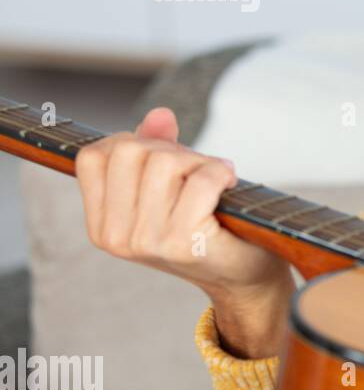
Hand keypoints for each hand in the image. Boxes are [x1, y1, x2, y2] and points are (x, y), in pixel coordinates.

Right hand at [75, 106, 294, 353]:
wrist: (244, 275)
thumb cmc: (208, 229)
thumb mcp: (171, 187)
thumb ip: (156, 148)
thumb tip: (160, 114)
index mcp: (101, 225)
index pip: (93, 157)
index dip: (132, 142)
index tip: (164, 158)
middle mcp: (115, 237)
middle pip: (129, 151)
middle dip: (169, 149)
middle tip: (197, 168)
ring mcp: (146, 241)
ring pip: (164, 161)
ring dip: (198, 161)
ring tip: (214, 179)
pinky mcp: (182, 242)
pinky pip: (200, 180)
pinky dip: (219, 174)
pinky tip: (228, 185)